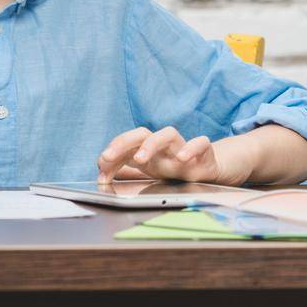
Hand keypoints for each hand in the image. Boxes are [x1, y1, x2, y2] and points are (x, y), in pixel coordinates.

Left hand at [97, 125, 224, 183]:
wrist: (205, 170)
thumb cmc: (172, 168)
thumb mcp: (147, 171)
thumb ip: (124, 170)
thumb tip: (101, 174)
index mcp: (147, 148)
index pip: (126, 143)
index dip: (111, 153)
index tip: (100, 166)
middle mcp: (162, 146)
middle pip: (141, 132)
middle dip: (123, 142)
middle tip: (108, 157)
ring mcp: (182, 147)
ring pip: (168, 134)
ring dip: (152, 144)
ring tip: (141, 159)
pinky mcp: (203, 152)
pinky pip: (201, 142)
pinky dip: (192, 148)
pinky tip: (183, 158)